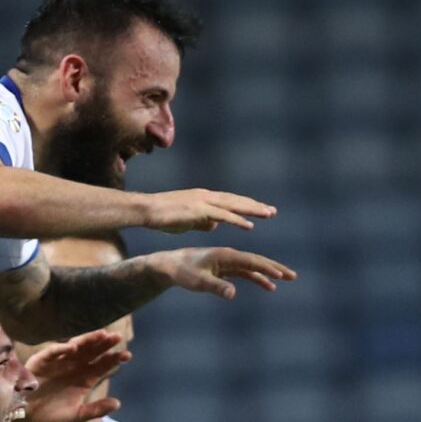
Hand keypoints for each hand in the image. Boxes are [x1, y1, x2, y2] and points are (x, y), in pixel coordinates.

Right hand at [19, 328, 130, 421]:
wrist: (25, 417)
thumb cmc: (51, 416)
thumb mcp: (77, 415)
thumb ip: (96, 410)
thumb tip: (118, 403)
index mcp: (85, 378)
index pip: (102, 365)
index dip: (114, 359)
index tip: (127, 355)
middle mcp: (74, 366)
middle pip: (92, 352)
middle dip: (104, 344)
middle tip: (116, 337)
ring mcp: (59, 362)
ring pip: (76, 348)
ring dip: (87, 341)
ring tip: (100, 335)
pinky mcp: (42, 361)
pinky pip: (52, 353)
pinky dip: (61, 350)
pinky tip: (72, 349)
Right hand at [139, 189, 275, 232]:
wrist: (147, 209)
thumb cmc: (163, 216)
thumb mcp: (187, 220)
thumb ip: (202, 221)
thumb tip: (215, 225)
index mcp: (204, 198)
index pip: (230, 201)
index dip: (246, 206)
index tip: (261, 210)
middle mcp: (206, 196)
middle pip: (236, 201)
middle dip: (255, 206)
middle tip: (273, 211)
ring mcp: (203, 201)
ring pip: (233, 205)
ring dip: (252, 210)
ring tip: (268, 215)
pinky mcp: (198, 210)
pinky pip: (222, 215)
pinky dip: (237, 220)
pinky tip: (249, 225)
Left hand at [150, 247, 296, 300]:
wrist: (171, 265)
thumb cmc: (183, 273)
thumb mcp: (198, 282)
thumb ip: (216, 287)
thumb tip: (233, 294)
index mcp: (225, 255)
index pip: (250, 261)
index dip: (266, 268)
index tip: (280, 275)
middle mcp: (229, 256)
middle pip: (257, 261)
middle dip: (276, 268)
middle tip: (293, 276)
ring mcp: (228, 262)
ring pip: (254, 267)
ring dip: (270, 273)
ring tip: (286, 279)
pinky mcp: (225, 268)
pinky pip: (246, 273)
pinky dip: (258, 278)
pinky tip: (268, 286)